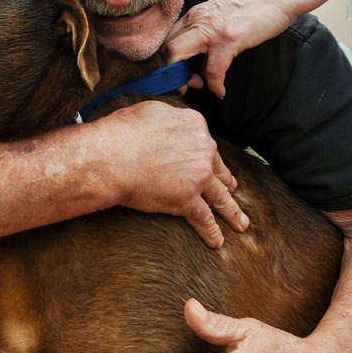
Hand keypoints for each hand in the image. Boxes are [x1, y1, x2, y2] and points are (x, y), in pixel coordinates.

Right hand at [96, 101, 247, 247]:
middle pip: (218, 169)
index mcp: (195, 126)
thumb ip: (169, 117)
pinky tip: (217, 241)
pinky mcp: (187, 200)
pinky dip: (211, 232)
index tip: (206, 162)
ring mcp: (198, 177)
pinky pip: (204, 219)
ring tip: (240, 223)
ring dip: (232, 211)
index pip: (205, 143)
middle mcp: (203, 150)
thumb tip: (170, 124)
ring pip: (221, 196)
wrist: (111, 156)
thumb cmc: (122, 131)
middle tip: (232, 190)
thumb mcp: (151, 110)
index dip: (204, 155)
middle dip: (226, 181)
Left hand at [167, 0, 351, 96]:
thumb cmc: (254, 5)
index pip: (166, 40)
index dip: (166, 63)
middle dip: (166, 72)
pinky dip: (215, 85)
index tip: (176, 76)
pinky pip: (213, 70)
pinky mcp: (229, 38)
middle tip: (180, 85)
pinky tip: (220, 91)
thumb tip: (202, 62)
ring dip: (183, 78)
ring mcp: (211, 29)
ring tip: (198, 87)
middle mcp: (197, 20)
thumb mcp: (221, 17)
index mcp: (194, 15)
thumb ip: (207, 33)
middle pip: (164, 47)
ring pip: (176, 54)